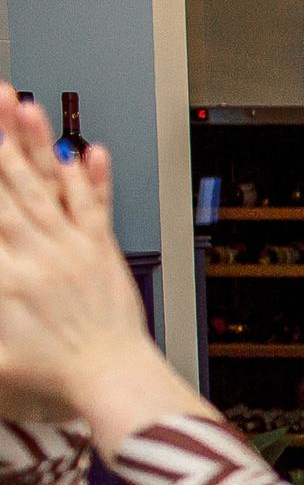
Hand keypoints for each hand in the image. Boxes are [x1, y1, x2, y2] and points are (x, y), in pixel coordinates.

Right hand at [0, 92, 207, 441]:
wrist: (112, 379)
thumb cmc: (54, 373)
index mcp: (4, 277)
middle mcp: (38, 255)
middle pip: (7, 186)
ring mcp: (74, 250)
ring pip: (48, 186)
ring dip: (34, 144)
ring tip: (22, 105)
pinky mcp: (103, 253)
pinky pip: (95, 209)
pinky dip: (92, 179)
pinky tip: (89, 151)